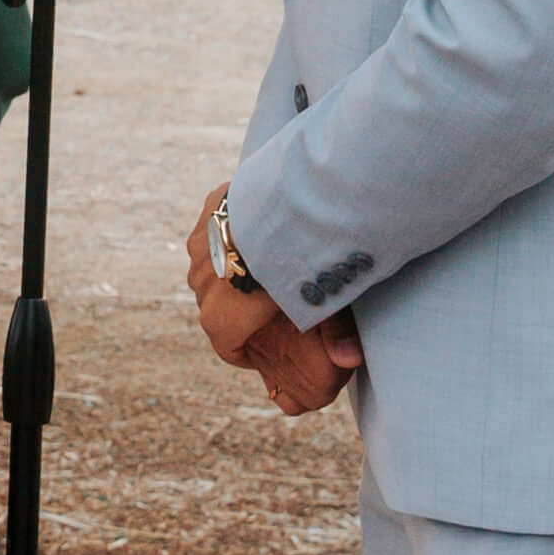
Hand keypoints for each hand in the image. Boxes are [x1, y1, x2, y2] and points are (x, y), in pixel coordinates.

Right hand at [184, 185, 362, 419]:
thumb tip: (350, 359)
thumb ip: (337, 332)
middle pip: (215, 302)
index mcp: (223, 315)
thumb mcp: (323, 298)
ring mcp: (203, 243)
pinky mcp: (210, 208)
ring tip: (263, 263)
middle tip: (271, 300)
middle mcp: (203, 281)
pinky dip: (229, 234)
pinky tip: (256, 227)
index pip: (224, 341)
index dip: (242, 346)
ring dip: (230, 268)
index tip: (260, 344)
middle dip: (238, 305)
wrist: (287, 195)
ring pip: (211, 265)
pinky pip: (214, 229)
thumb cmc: (303, 254)